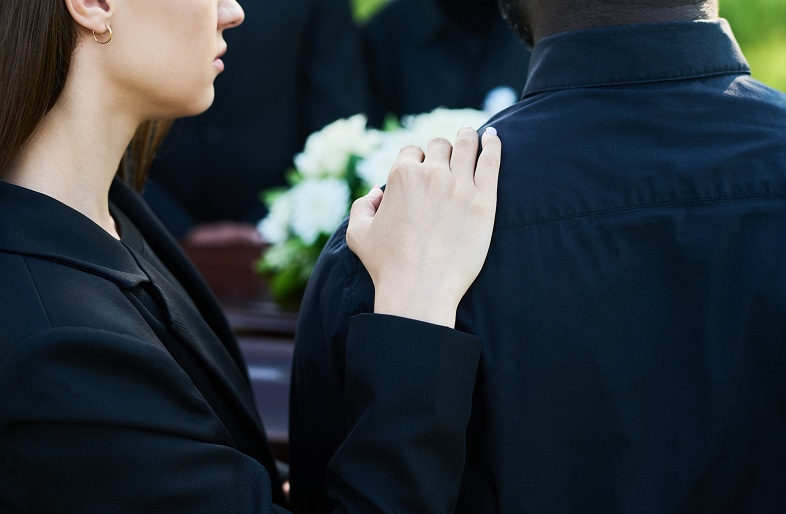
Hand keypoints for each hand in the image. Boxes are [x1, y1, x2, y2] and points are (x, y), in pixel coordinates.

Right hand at [346, 126, 500, 326]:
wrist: (420, 289)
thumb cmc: (387, 266)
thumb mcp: (357, 233)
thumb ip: (362, 206)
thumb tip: (377, 193)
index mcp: (401, 176)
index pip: (411, 152)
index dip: (415, 161)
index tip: (422, 170)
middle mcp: (431, 174)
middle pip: (440, 146)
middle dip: (441, 150)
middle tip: (448, 157)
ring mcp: (460, 185)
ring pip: (466, 145)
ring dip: (468, 137)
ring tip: (473, 136)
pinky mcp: (484, 200)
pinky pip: (491, 160)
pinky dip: (493, 144)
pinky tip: (494, 137)